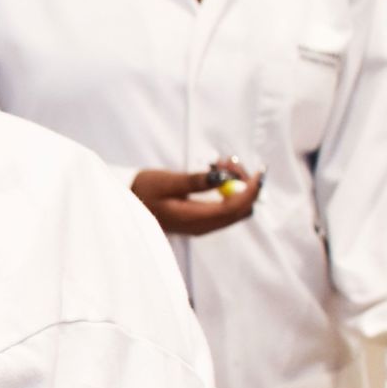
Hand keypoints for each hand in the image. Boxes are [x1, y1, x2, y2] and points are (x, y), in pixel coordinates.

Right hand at [130, 158, 261, 236]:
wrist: (127, 203)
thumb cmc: (143, 191)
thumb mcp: (167, 182)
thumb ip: (195, 181)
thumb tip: (223, 178)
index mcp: (194, 219)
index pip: (234, 208)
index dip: (251, 190)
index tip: (259, 171)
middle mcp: (203, 226)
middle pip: (240, 209)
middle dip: (244, 184)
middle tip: (228, 161)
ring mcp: (203, 225)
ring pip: (236, 208)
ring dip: (236, 184)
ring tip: (220, 163)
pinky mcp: (202, 219)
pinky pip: (226, 207)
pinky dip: (228, 189)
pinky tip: (216, 173)